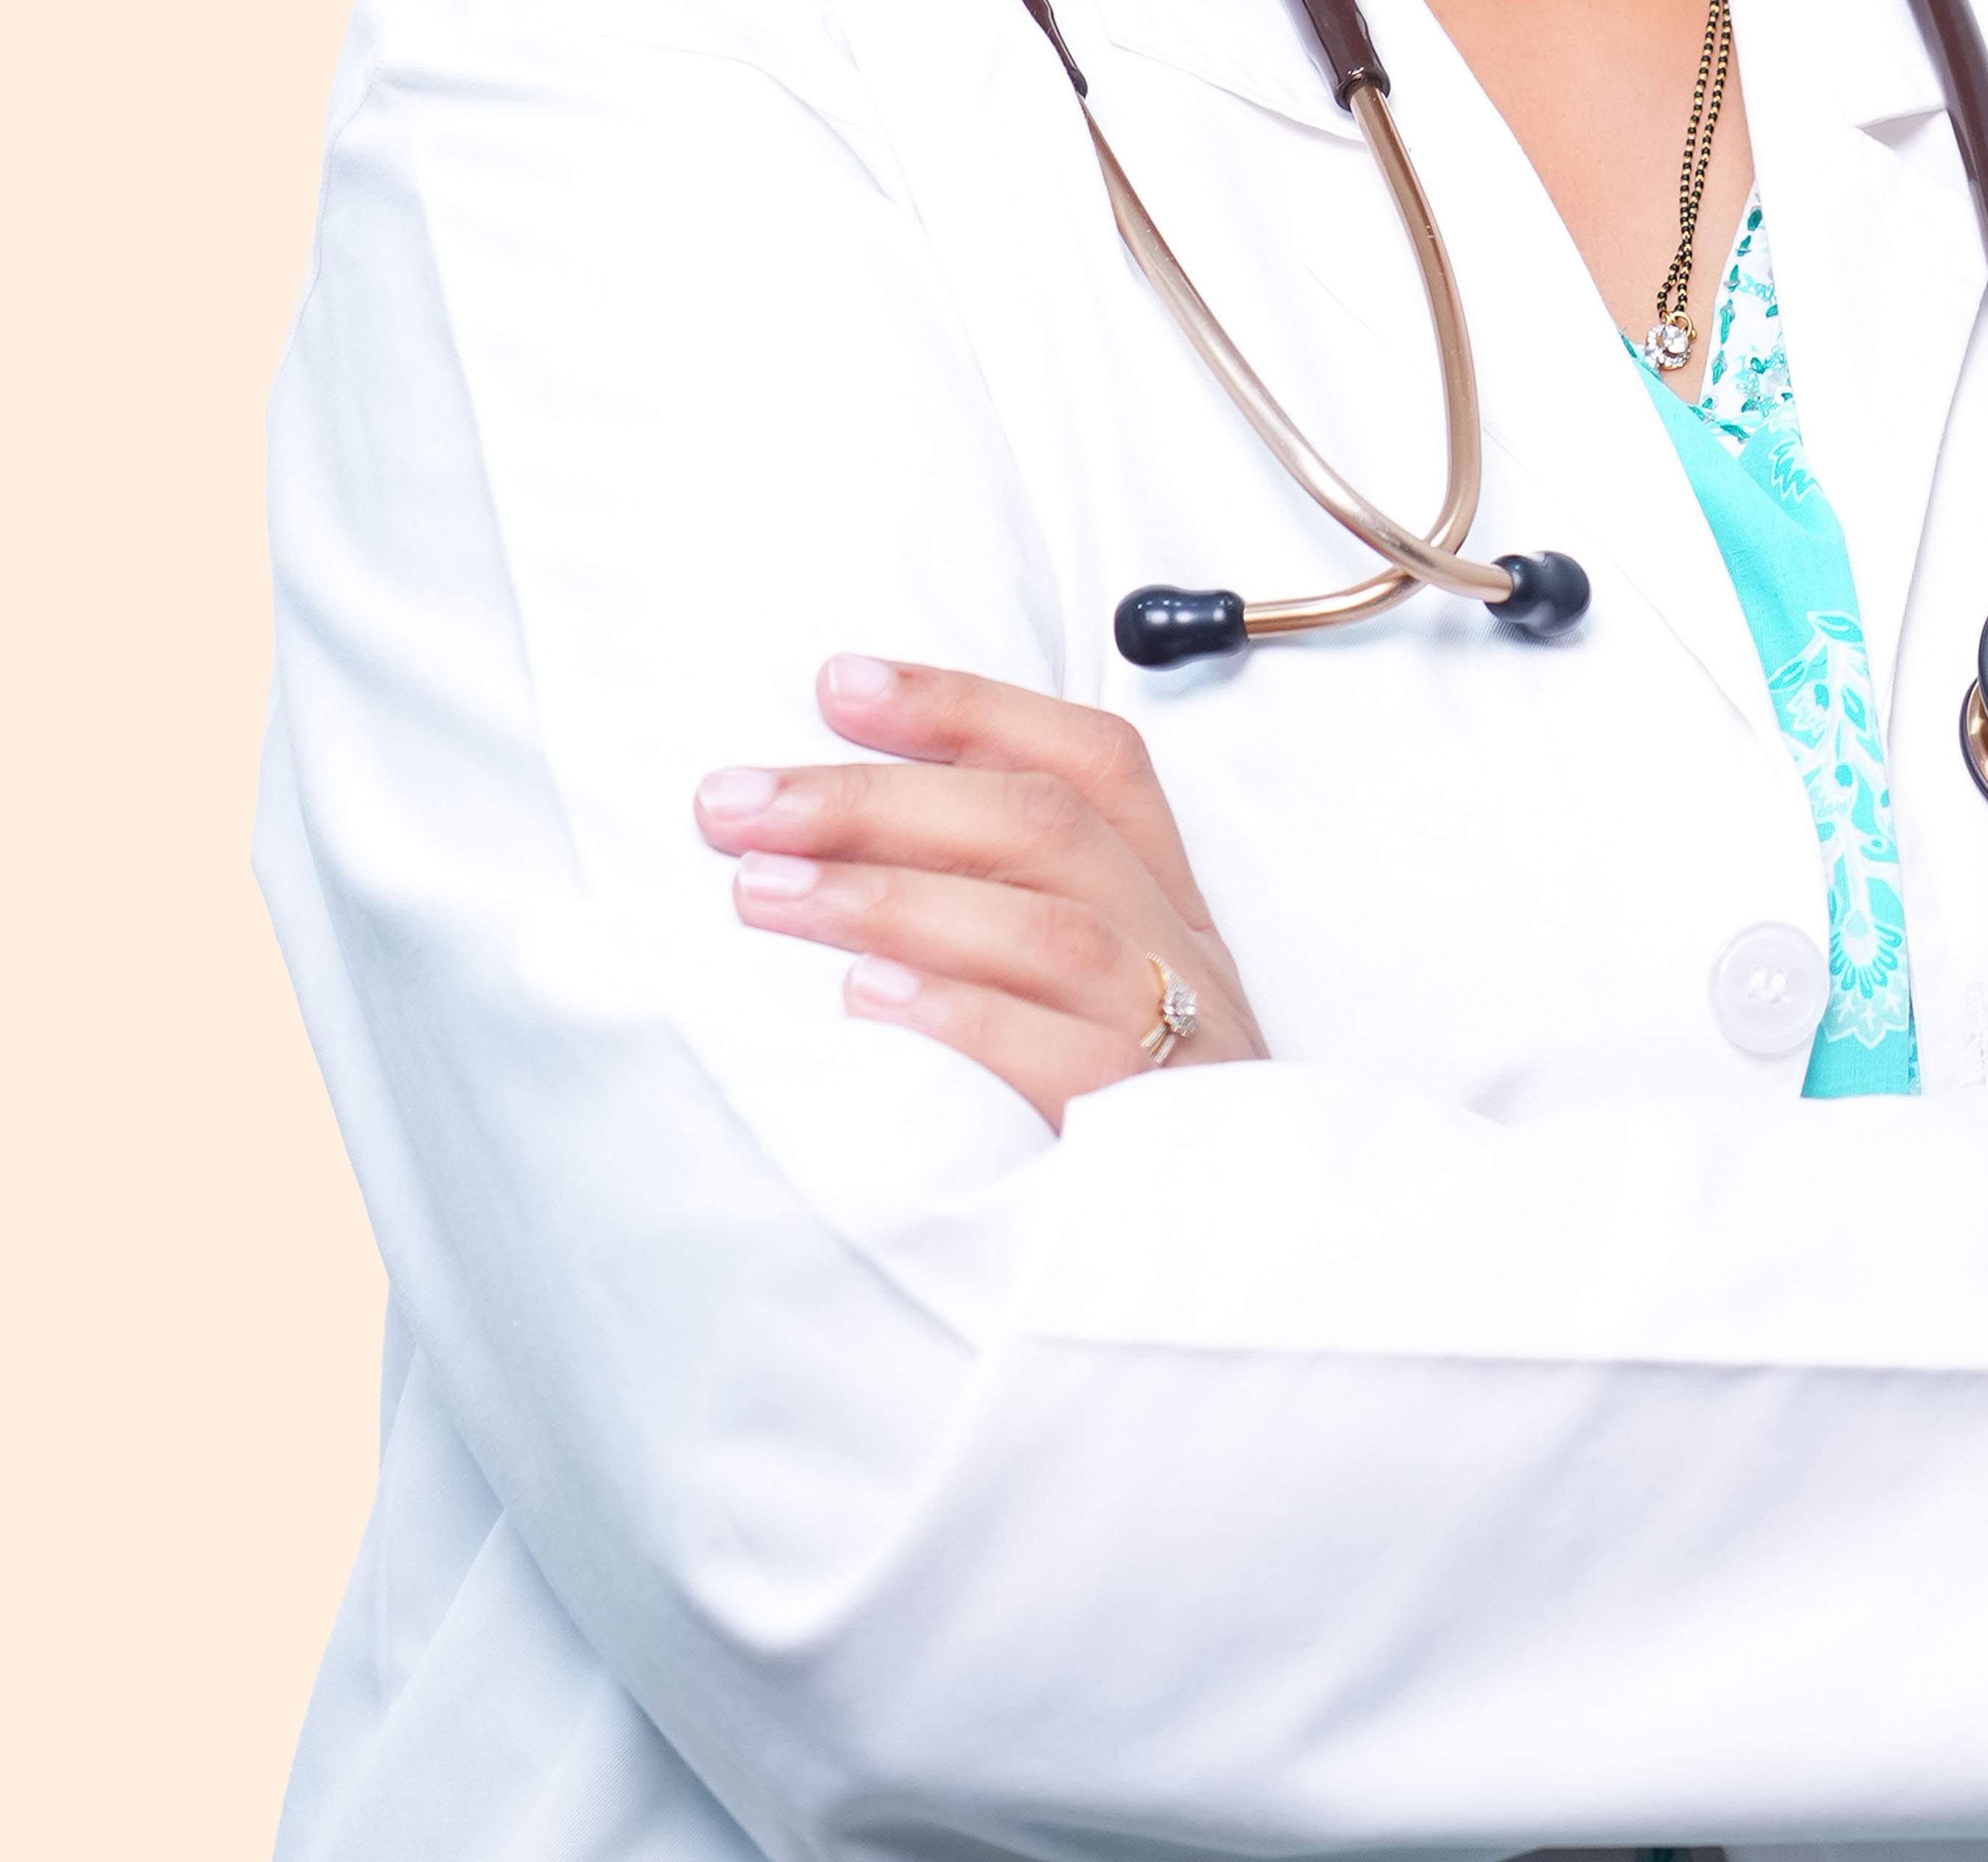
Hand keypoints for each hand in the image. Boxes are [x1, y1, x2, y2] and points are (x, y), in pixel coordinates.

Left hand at [695, 656, 1264, 1124]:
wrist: (1250, 1305)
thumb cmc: (1133, 1146)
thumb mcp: (1094, 1014)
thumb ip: (1012, 926)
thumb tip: (837, 848)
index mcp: (1173, 910)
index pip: (1092, 763)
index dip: (967, 709)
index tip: (836, 683)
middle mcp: (1186, 961)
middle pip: (1045, 828)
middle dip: (879, 798)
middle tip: (736, 802)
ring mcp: (1184, 1047)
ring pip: (1049, 928)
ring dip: (890, 896)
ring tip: (760, 890)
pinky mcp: (1159, 1144)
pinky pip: (1064, 1057)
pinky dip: (959, 1016)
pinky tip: (860, 1002)